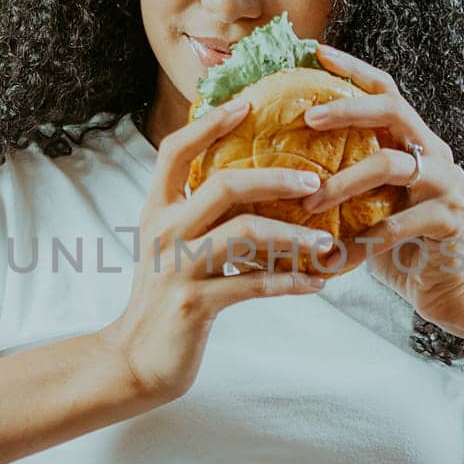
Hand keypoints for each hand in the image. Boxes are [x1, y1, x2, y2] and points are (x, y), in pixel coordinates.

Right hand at [101, 100, 332, 402]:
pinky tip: (317, 283)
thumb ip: (200, 215)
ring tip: (328, 241)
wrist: (136, 360)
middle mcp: (164, 233)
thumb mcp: (173, 248)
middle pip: (221, 186)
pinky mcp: (194, 305)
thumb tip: (254, 184)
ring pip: (243, 235)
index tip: (248, 104)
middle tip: (315, 182)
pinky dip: (290, 283)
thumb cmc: (165, 299)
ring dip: (293, 236)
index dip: (210, 124)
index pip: (174, 151)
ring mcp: (177, 269)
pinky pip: (252, 285)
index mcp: (157, 211)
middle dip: (274, 179)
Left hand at [303, 43, 463, 329]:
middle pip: (392, 110)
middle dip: (348, 109)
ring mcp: (447, 184)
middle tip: (308, 118)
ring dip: (344, 182)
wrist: (442, 287)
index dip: (354, 69)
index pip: (386, 90)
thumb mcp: (366, 201)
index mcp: (414, 140)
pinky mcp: (450, 219)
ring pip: (391, 165)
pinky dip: (362, 240)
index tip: (317, 53)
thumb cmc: (392, 241)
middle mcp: (435, 153)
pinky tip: (334, 255)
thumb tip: (276, 156)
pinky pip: (399, 222)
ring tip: (309, 201)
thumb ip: (344, 173)